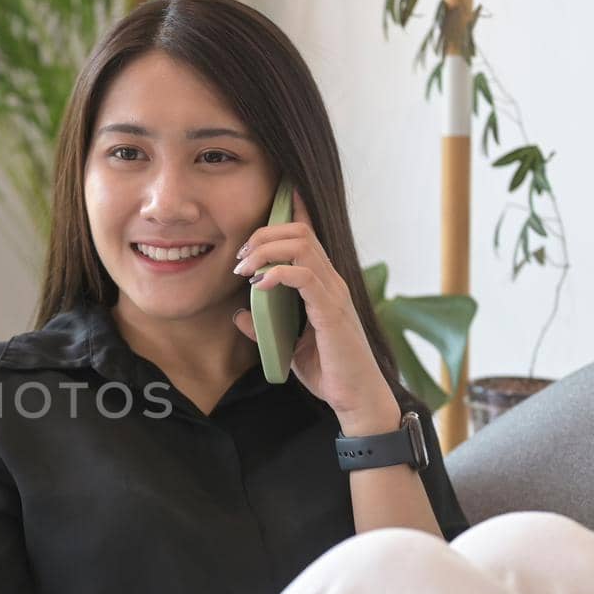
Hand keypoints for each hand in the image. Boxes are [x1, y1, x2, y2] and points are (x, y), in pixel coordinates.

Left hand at [230, 187, 396, 425]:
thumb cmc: (327, 371)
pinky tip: (258, 286)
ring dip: (266, 250)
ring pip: (301, 245)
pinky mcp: (331, 310)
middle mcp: (331, 280)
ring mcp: (333, 293)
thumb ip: (263, 327)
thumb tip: (238, 314)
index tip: (272, 196)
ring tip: (244, 269)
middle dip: (263, 234)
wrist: (355, 397)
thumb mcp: (286, 346)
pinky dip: (277, 273)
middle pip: (299, 231)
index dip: (292, 210)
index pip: (308, 235)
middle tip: (240, 257)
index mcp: (322, 283)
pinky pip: (304, 275)